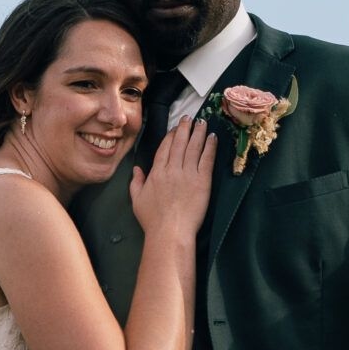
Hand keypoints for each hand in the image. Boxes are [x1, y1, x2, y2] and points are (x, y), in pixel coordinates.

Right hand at [129, 117, 215, 238]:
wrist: (170, 231)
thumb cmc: (152, 220)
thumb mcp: (137, 200)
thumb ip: (136, 182)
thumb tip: (137, 169)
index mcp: (157, 173)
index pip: (164, 149)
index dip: (171, 136)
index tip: (175, 128)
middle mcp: (172, 169)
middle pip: (179, 144)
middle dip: (184, 128)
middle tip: (189, 118)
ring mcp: (188, 174)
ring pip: (193, 148)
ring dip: (198, 133)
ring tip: (202, 122)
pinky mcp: (202, 181)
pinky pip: (206, 159)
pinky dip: (210, 147)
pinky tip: (212, 137)